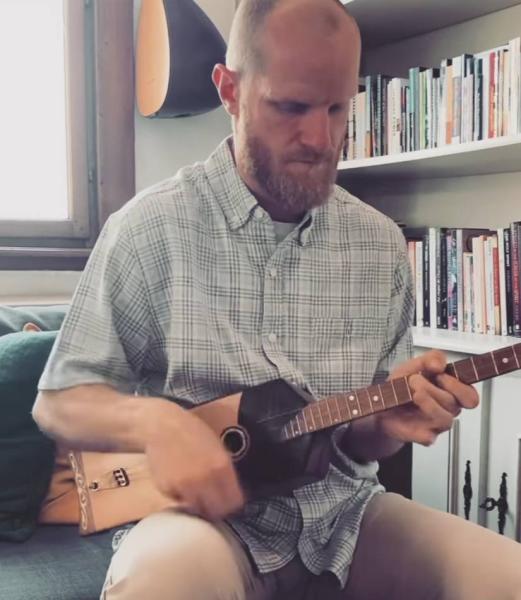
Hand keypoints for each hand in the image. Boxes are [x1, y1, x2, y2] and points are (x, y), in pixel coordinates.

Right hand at [144, 400, 244, 520]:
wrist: (162, 426)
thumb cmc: (192, 432)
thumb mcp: (217, 448)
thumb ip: (226, 472)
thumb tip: (233, 494)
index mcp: (221, 466)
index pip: (234, 501)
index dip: (232, 503)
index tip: (229, 501)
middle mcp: (204, 479)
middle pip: (216, 511)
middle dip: (215, 507)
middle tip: (212, 500)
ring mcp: (184, 486)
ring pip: (196, 508)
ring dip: (197, 502)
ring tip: (193, 486)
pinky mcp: (167, 489)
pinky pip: (178, 500)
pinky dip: (180, 495)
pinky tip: (178, 479)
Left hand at [375, 350, 478, 445]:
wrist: (381, 403)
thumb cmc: (402, 385)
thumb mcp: (415, 365)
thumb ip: (431, 358)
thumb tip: (439, 364)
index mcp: (451, 392)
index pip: (470, 396)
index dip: (459, 386)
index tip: (440, 375)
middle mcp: (447, 409)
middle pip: (454, 404)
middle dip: (434, 389)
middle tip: (416, 380)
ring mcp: (437, 424)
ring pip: (445, 419)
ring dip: (427, 402)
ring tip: (411, 393)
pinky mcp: (424, 436)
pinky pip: (427, 436)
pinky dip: (415, 424)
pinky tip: (404, 414)